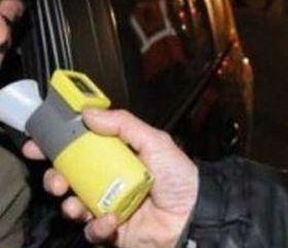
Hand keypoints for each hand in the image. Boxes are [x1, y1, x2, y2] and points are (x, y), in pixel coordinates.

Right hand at [23, 109, 198, 246]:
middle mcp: (112, 180)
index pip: (85, 146)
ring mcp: (110, 205)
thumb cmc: (180, 179)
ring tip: (74, 203)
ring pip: (74, 203)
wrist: (193, 217)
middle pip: (72, 175)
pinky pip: (92, 229)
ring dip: (68, 202)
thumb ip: (124, 125)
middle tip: (54, 177)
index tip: (39, 142)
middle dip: (55, 175)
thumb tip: (88, 113)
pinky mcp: (112, 229)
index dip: (61, 144)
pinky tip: (112, 220)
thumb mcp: (156, 142)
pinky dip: (97, 226)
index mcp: (121, 156)